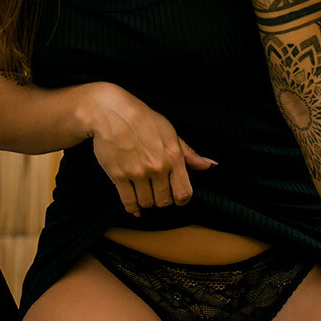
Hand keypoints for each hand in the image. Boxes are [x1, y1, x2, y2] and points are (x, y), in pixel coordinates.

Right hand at [86, 83, 217, 216]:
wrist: (113, 113)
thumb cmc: (143, 120)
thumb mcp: (170, 133)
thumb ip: (189, 153)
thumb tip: (208, 165)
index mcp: (173, 157)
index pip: (184, 192)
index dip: (182, 200)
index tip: (177, 198)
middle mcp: (157, 167)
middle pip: (164, 201)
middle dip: (162, 199)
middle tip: (158, 192)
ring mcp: (137, 173)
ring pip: (147, 203)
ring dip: (147, 202)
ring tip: (145, 193)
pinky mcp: (119, 176)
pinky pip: (128, 202)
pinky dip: (132, 208)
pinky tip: (134, 207)